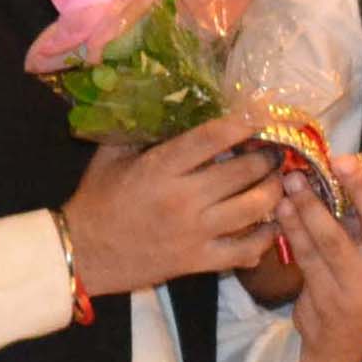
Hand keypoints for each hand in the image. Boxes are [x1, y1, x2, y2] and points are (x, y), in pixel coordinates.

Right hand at [64, 113, 285, 297]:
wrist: (82, 253)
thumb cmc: (98, 198)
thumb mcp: (114, 154)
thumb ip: (146, 128)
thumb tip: (178, 100)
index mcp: (160, 168)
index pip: (212, 138)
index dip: (244, 122)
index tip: (263, 113)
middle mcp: (182, 199)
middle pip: (243, 172)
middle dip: (268, 157)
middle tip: (276, 149)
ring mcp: (193, 233)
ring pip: (253, 209)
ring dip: (273, 190)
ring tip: (279, 180)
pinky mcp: (198, 261)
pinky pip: (244, 250)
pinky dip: (265, 237)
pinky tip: (273, 222)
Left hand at [280, 151, 361, 361]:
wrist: (344, 343)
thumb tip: (344, 170)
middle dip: (360, 188)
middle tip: (341, 159)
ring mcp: (358, 286)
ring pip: (333, 238)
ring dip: (311, 205)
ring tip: (294, 179)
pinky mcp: (326, 296)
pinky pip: (307, 255)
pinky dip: (293, 228)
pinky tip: (283, 208)